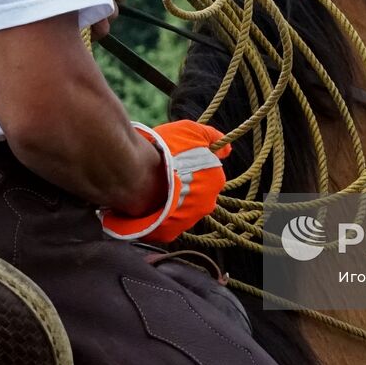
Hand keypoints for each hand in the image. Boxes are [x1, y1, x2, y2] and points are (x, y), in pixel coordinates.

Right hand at [101, 120, 230, 243]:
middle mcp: (206, 204)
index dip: (193, 166)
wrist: (138, 175)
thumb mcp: (192, 131)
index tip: (179, 161)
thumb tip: (226, 150)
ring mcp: (188, 221)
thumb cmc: (166, 151)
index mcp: (215, 180)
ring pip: (182, 210)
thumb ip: (211, 137)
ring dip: (173, 202)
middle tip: (167, 174)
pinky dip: (160, 216)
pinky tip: (148, 204)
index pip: (209, 174)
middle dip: (185, 186)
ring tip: (154, 188)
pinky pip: (166, 223)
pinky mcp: (169, 233)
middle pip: (197, 194)